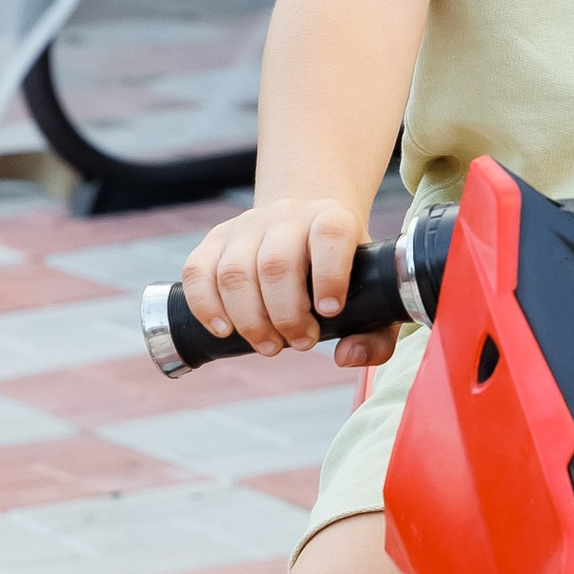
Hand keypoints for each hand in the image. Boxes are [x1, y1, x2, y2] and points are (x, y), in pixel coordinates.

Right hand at [176, 197, 397, 365]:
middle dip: (285, 315)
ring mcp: (246, 226)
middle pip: (276, 263)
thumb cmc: (343, 270)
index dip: (330, 274)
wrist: (306, 225)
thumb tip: (347, 358)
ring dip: (249, 319)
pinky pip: (197, 271)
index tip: (329, 311)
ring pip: (235, 271)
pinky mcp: (214, 241)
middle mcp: (287, 215)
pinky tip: (224, 331)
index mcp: (332, 219)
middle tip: (299, 343)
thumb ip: (376, 334)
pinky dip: (206, 306)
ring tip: (268, 346)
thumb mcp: (372, 294)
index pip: (330, 234)